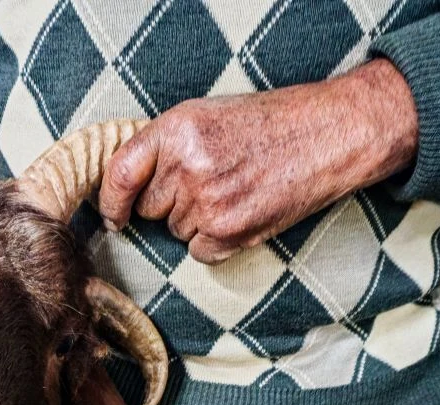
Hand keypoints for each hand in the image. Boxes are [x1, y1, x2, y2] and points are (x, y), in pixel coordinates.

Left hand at [99, 59, 418, 263]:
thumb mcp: (209, 116)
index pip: (119, 174)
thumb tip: (126, 189)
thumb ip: (166, 146)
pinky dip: (218, 243)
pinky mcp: (230, 230)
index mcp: (176, 128)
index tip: (114, 216)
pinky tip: (245, 214)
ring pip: (176, 231)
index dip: (110, 201)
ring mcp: (208, 200)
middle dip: (171, 203)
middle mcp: (187, 164)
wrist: (329, 134)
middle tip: (213, 182)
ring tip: (237, 191)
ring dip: (199, 221)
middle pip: (150, 209)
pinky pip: (200, 252)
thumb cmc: (270, 124)